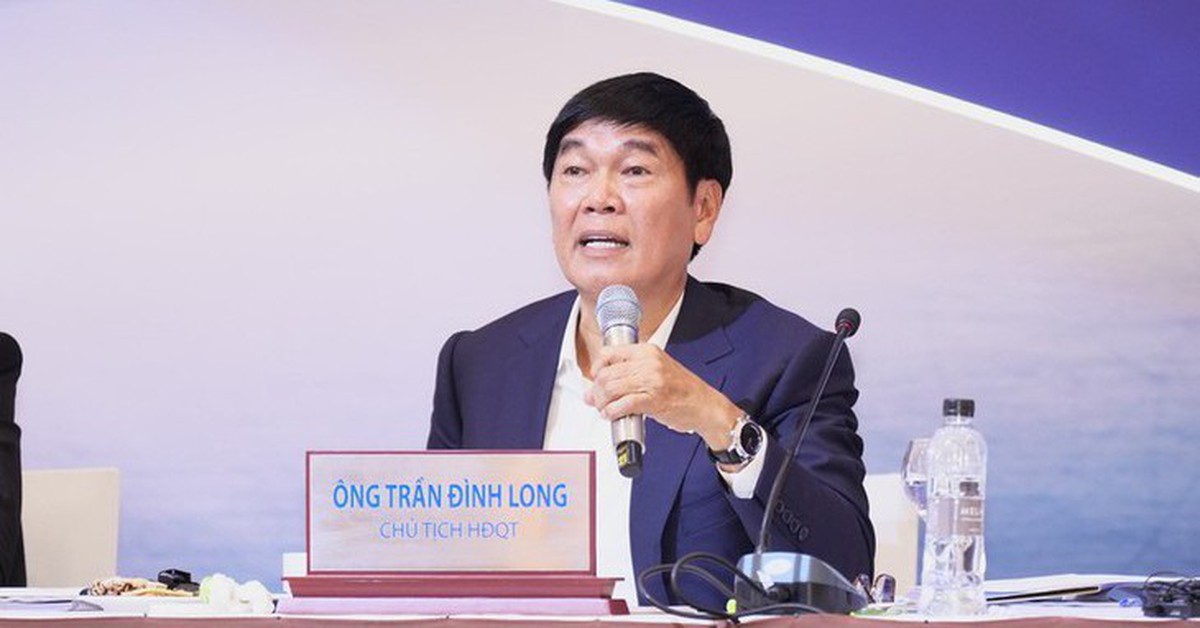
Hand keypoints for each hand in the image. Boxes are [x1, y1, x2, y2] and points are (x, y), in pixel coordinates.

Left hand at [584, 344, 741, 449]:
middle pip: (606, 373)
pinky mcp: (654, 400)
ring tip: (604, 409)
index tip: (596, 379)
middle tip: (596, 401)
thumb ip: (627, 377)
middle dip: (596, 391)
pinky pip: (622, 404)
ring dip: (602, 403)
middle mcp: (648, 363)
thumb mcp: (656, 371)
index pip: (608, 353)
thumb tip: (594, 389)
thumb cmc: (682, 390)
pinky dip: (612, 412)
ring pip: (611, 388)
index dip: (596, 368)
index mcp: (647, 351)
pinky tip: (612, 415)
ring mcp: (652, 381)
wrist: (705, 405)